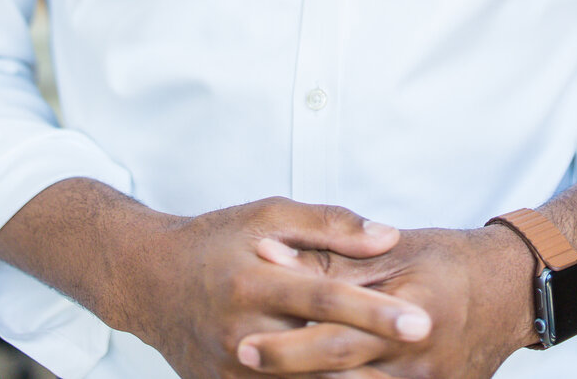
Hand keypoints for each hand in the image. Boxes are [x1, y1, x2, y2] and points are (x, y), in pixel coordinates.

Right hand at [114, 196, 435, 378]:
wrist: (149, 281)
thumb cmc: (216, 241)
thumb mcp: (268, 215)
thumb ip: (328, 225)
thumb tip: (387, 235)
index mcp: (255, 281)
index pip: (327, 298)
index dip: (375, 312)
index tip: (420, 320)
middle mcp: (244, 332)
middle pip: (321, 354)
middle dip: (376, 360)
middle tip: (426, 352)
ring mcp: (233, 372)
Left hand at [237, 224, 536, 378]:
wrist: (510, 290)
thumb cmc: (447, 260)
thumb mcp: (395, 249)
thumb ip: (336, 255)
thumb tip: (273, 255)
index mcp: (410, 306)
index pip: (338, 332)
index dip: (290, 343)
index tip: (247, 345)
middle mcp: (419, 353)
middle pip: (342, 374)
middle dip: (291, 372)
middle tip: (246, 364)